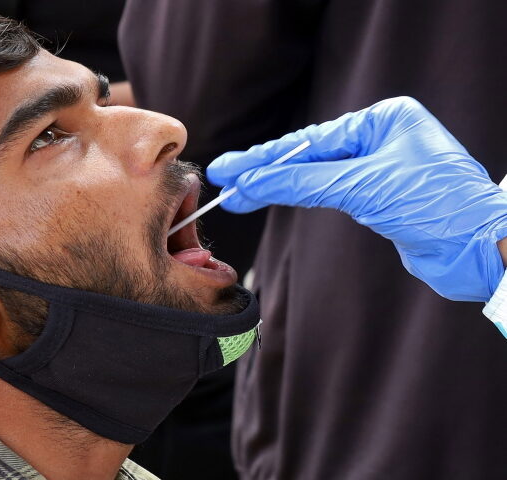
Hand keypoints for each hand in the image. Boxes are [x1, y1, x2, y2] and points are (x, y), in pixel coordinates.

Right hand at [206, 96, 506, 301]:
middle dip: (266, 170)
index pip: (311, 139)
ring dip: (279, 185)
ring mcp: (381, 168)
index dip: (265, 157)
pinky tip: (275, 196)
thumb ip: (302, 181)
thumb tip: (253, 182)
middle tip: (225, 179)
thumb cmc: (437, 206)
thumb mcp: (361, 186)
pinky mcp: (381, 199)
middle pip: (310, 155)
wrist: (479, 248)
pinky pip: (331, 193)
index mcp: (384, 119)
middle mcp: (382, 139)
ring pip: (317, 176)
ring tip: (240, 193)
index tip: (230, 167)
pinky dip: (301, 197)